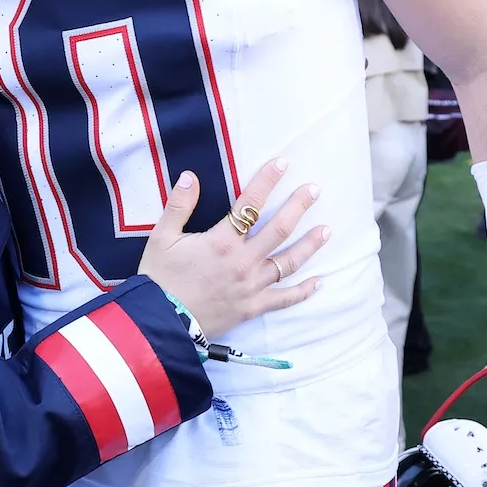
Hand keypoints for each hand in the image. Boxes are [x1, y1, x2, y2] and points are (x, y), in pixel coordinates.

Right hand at [137, 158, 328, 338]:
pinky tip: (318, 282)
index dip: (267, 181)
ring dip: (309, 245)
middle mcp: (243, 262)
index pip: (249, 204)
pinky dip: (303, 291)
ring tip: (327, 230)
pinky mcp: (252, 308)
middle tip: (314, 190)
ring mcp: (251, 286)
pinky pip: (284, 299)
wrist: (160, 323)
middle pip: (279, 229)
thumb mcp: (161, 238)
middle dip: (298, 206)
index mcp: (222, 242)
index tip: (283, 163)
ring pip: (288, 262)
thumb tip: (190, 176)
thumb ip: (178, 206)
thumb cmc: (159, 279)